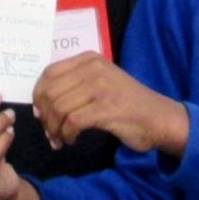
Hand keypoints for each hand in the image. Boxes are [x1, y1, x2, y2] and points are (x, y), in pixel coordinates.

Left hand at [33, 52, 189, 157]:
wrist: (160, 118)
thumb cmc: (126, 103)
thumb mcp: (99, 83)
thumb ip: (72, 86)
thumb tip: (39, 107)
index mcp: (89, 59)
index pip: (49, 73)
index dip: (38, 95)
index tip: (41, 114)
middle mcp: (93, 68)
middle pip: (50, 91)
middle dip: (45, 116)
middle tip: (50, 132)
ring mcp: (100, 86)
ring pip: (59, 107)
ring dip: (54, 128)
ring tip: (60, 139)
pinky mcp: (106, 108)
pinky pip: (73, 121)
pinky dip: (67, 134)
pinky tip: (71, 140)